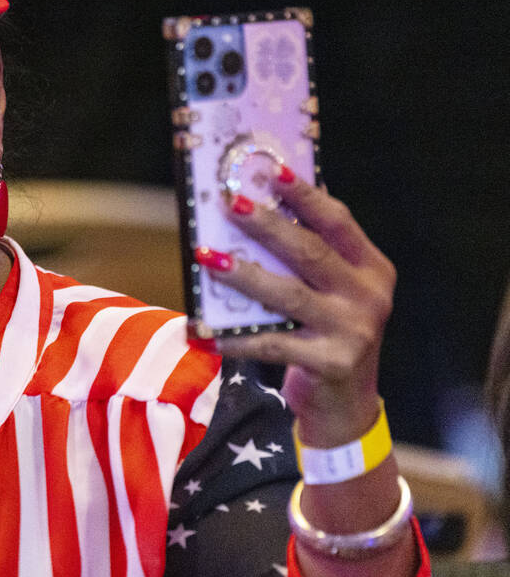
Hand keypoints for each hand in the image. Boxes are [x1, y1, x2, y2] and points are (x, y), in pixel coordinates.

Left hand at [199, 172, 396, 445]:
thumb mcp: (330, 291)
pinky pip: (273, 345)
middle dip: (268, 225)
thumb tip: (255, 204)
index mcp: (370, 267)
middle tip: (231, 204)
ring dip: (243, 275)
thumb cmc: (326, 333)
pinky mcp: (331, 364)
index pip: (338, 220)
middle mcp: (368, 295)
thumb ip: (307, 254)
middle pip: (311, 252)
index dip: (304, 193)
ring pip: (288, 295)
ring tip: (206, 257)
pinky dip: (236, 338)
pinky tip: (205, 330)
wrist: (346, 408)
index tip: (271, 169)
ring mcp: (352, 331)